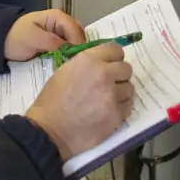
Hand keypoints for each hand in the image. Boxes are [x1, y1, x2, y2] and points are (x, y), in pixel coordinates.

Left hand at [5, 9, 85, 60]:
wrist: (2, 43)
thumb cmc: (16, 38)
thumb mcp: (32, 38)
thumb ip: (51, 41)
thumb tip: (69, 48)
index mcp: (58, 17)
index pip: (75, 30)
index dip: (78, 44)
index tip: (76, 60)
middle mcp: (63, 24)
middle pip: (79, 36)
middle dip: (79, 50)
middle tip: (75, 65)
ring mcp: (61, 34)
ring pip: (76, 44)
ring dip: (75, 54)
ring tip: (71, 67)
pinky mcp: (58, 44)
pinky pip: (69, 50)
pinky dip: (69, 57)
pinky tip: (67, 66)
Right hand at [26, 44, 134, 160]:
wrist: (50, 130)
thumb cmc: (52, 100)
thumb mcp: (65, 71)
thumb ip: (87, 64)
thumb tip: (102, 65)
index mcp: (89, 60)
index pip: (115, 49)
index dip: (113, 57)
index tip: (109, 64)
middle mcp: (104, 75)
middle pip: (126, 69)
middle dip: (119, 75)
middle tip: (109, 83)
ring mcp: (113, 96)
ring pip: (130, 88)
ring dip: (121, 92)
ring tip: (107, 100)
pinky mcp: (117, 116)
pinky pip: (128, 106)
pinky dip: (121, 108)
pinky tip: (108, 111)